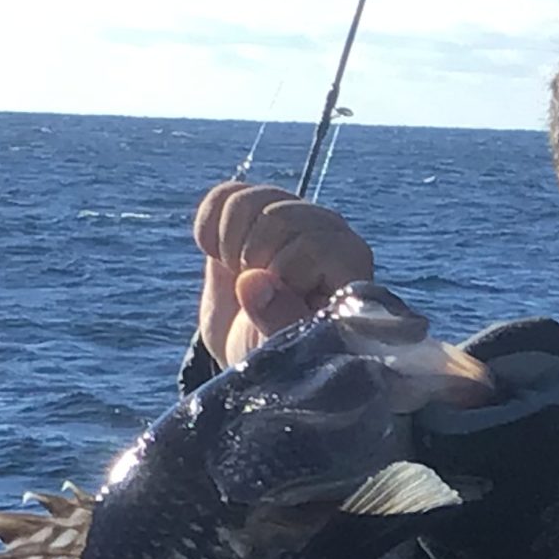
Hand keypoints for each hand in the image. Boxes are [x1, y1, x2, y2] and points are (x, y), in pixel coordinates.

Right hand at [192, 182, 375, 368]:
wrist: (255, 355)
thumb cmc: (289, 362)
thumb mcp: (290, 356)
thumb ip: (279, 323)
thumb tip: (253, 282)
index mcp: (349, 263)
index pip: (310, 244)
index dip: (283, 275)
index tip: (280, 308)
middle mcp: (326, 230)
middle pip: (276, 217)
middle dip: (252, 261)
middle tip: (254, 297)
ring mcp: (290, 216)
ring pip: (248, 201)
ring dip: (229, 244)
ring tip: (238, 278)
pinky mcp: (255, 212)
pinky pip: (224, 196)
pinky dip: (209, 225)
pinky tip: (217, 256)